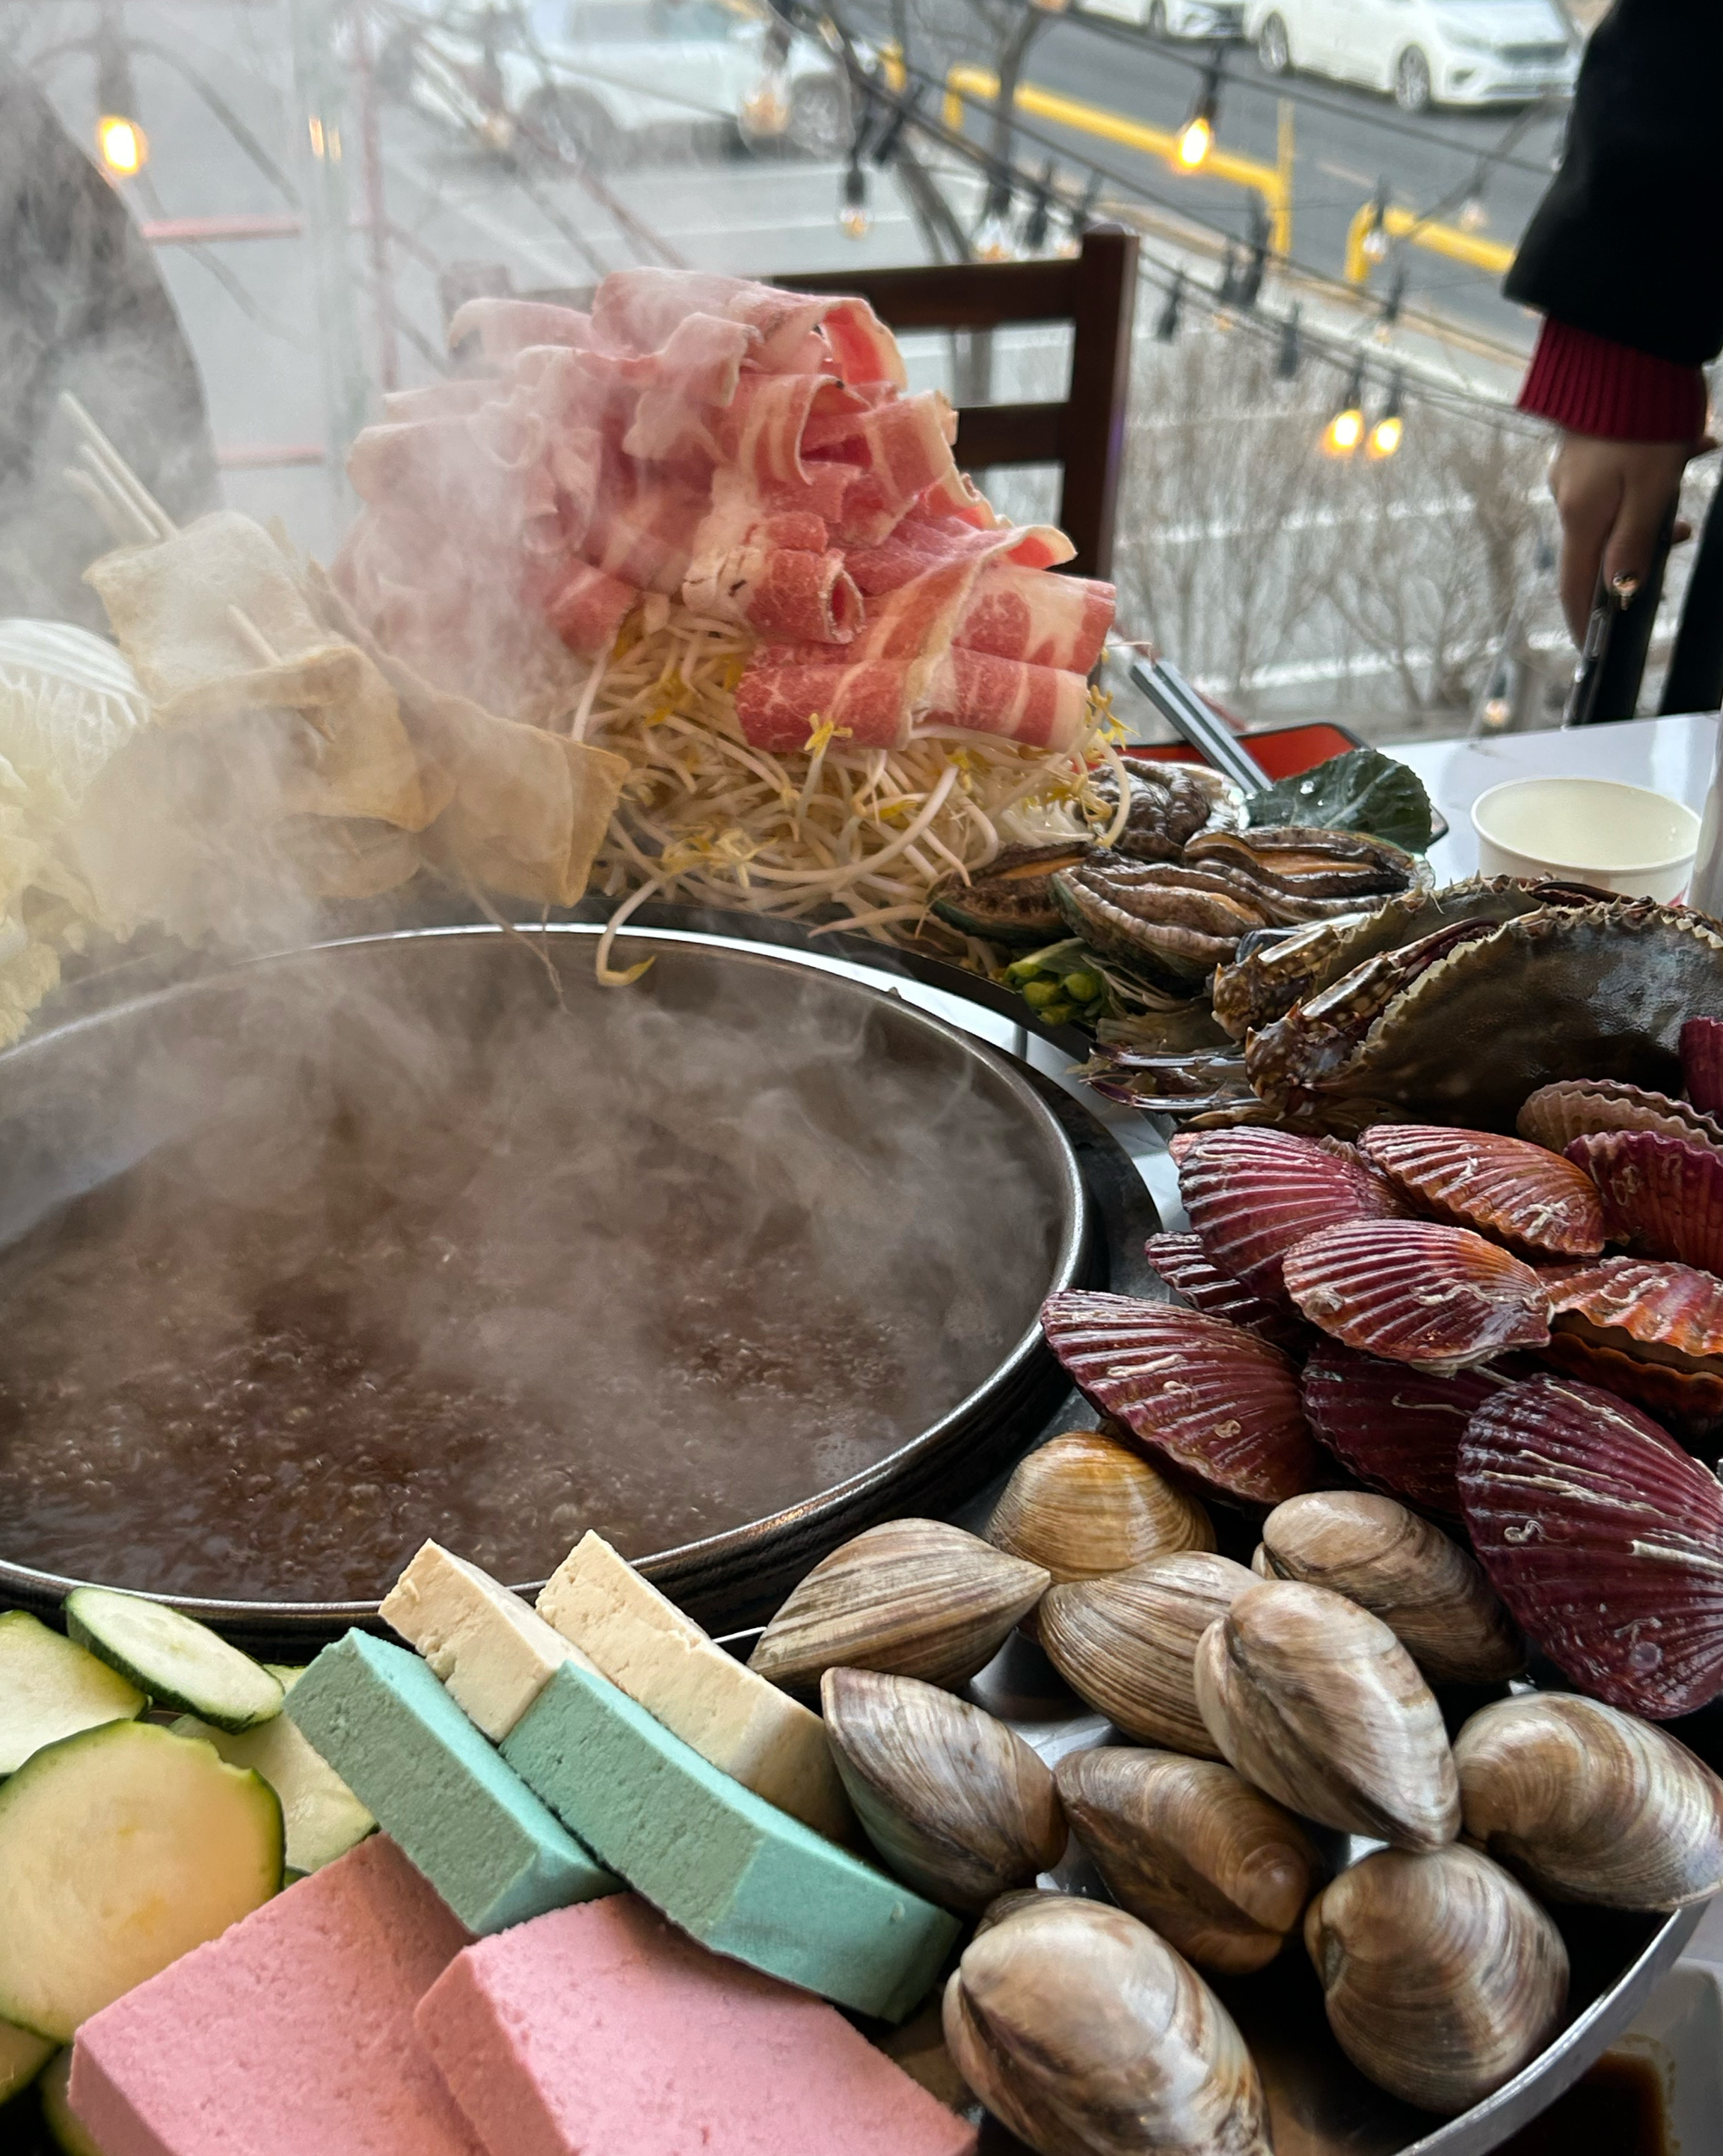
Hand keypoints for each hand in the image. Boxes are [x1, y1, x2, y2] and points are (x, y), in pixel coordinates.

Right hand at [1548, 432, 1710, 642]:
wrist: (1626, 350)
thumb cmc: (1644, 420)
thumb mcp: (1652, 489)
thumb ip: (1635, 543)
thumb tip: (1623, 591)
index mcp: (1581, 516)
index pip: (1576, 587)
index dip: (1585, 621)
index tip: (1592, 648)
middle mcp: (1568, 498)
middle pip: (1594, 550)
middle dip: (1631, 558)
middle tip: (1675, 545)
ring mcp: (1572, 472)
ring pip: (1609, 511)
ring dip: (1647, 511)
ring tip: (1684, 487)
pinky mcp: (1584, 448)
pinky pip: (1613, 480)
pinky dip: (1643, 482)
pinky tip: (1680, 453)